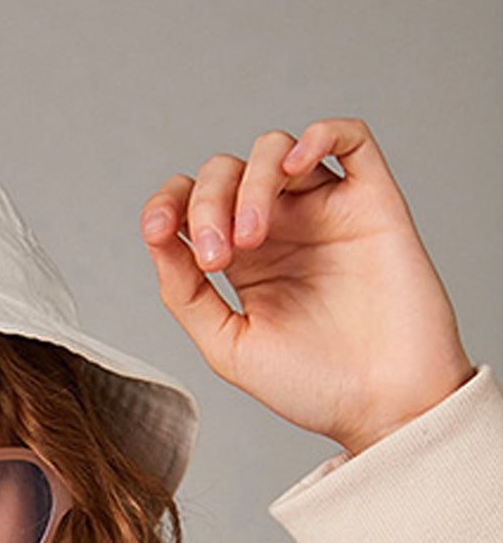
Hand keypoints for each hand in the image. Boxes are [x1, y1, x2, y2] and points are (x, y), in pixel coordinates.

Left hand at [140, 119, 475, 457]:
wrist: (384, 407)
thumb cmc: (314, 386)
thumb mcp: (229, 348)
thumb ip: (186, 295)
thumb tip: (157, 239)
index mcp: (240, 262)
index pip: (191, 204)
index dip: (168, 203)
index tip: (158, 231)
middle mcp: (280, 229)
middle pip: (226, 171)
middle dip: (207, 202)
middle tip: (217, 256)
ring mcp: (325, 211)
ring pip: (275, 149)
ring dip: (251, 180)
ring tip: (251, 236)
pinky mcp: (372, 202)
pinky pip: (349, 137)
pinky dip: (318, 135)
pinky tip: (295, 167)